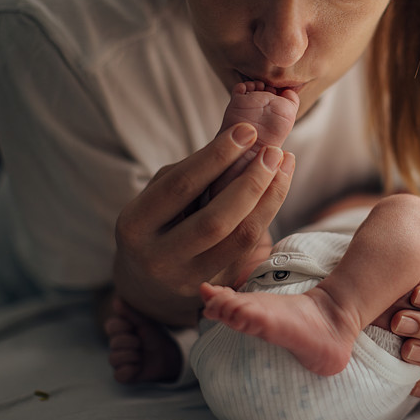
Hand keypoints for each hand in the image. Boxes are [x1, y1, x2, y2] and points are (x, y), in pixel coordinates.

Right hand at [113, 123, 294, 325]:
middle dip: (251, 181)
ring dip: (270, 198)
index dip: (217, 156)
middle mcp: (158, 258)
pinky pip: (249, 248)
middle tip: (274, 151)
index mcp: (134, 226)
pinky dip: (267, 215)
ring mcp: (188, 280)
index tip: (246, 131)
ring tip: (285, 165)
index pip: (181, 186)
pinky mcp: (216, 288)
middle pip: (216, 219)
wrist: (147, 286)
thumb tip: (240, 144)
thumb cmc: (156, 225)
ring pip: (240, 237)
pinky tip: (278, 189)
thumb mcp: (157, 197)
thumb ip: (190, 175)